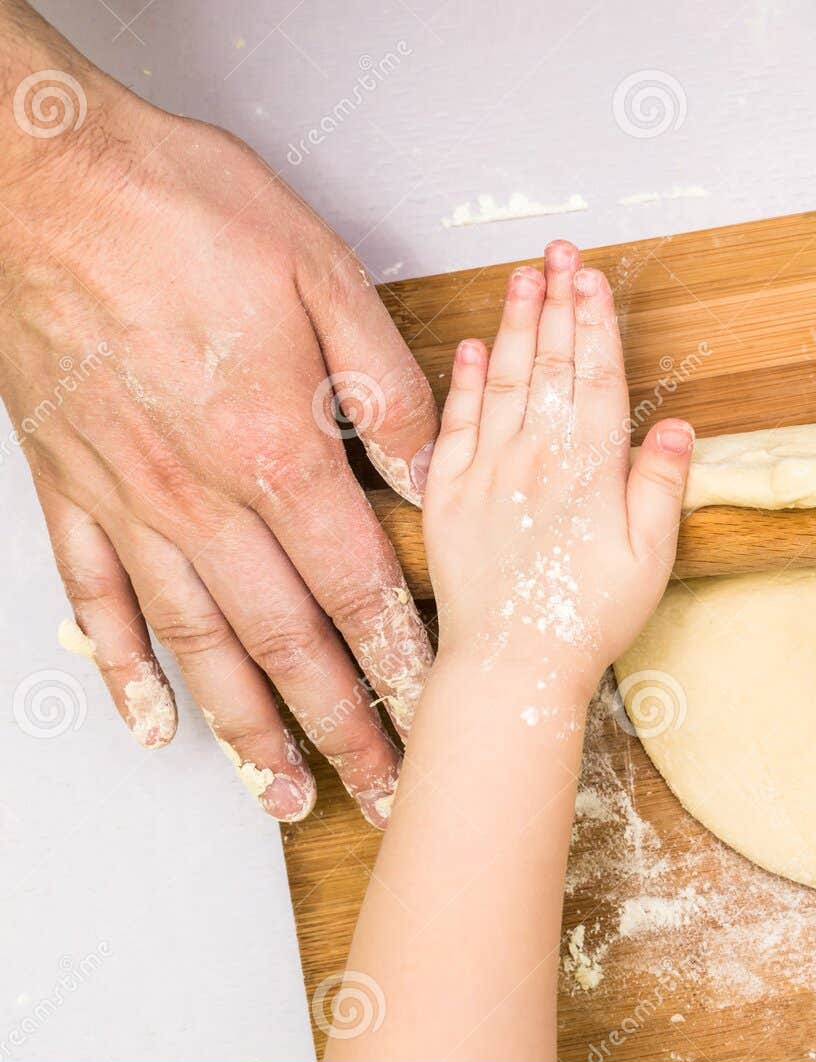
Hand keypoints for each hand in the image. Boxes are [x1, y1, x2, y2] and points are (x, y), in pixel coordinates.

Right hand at [0, 12, 436, 823]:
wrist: (45, 175)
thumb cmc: (182, 208)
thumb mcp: (322, 275)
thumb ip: (384, 388)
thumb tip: (429, 472)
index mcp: (274, 448)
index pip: (356, 585)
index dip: (397, 660)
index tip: (430, 714)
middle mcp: (199, 495)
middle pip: (285, 639)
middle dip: (340, 724)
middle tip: (379, 790)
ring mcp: (127, 499)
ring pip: (195, 643)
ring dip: (244, 727)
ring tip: (282, 792)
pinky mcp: (67, 484)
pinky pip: (95, 600)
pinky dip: (123, 670)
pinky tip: (150, 723)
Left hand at [422, 243, 692, 697]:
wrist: (512, 666)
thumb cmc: (587, 619)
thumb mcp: (649, 558)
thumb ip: (660, 486)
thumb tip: (675, 428)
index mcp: (588, 466)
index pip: (594, 375)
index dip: (595, 322)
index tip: (593, 277)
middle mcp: (535, 456)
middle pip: (548, 361)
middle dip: (556, 301)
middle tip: (559, 251)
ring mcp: (487, 471)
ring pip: (501, 378)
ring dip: (512, 323)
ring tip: (522, 277)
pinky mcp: (450, 495)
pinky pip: (455, 422)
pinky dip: (463, 379)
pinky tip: (470, 346)